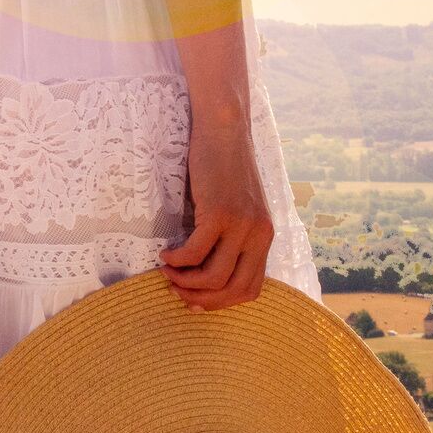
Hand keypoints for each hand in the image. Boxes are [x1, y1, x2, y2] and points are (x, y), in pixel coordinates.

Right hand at [159, 115, 274, 309]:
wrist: (225, 130)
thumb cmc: (224, 169)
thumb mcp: (239, 209)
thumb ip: (234, 238)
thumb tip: (208, 273)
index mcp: (265, 237)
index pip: (251, 288)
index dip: (222, 302)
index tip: (197, 301)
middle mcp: (259, 235)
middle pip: (233, 289)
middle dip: (202, 299)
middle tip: (178, 291)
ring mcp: (241, 225)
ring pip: (214, 276)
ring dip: (186, 282)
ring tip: (169, 273)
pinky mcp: (220, 213)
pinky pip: (195, 252)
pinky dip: (177, 260)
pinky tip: (166, 254)